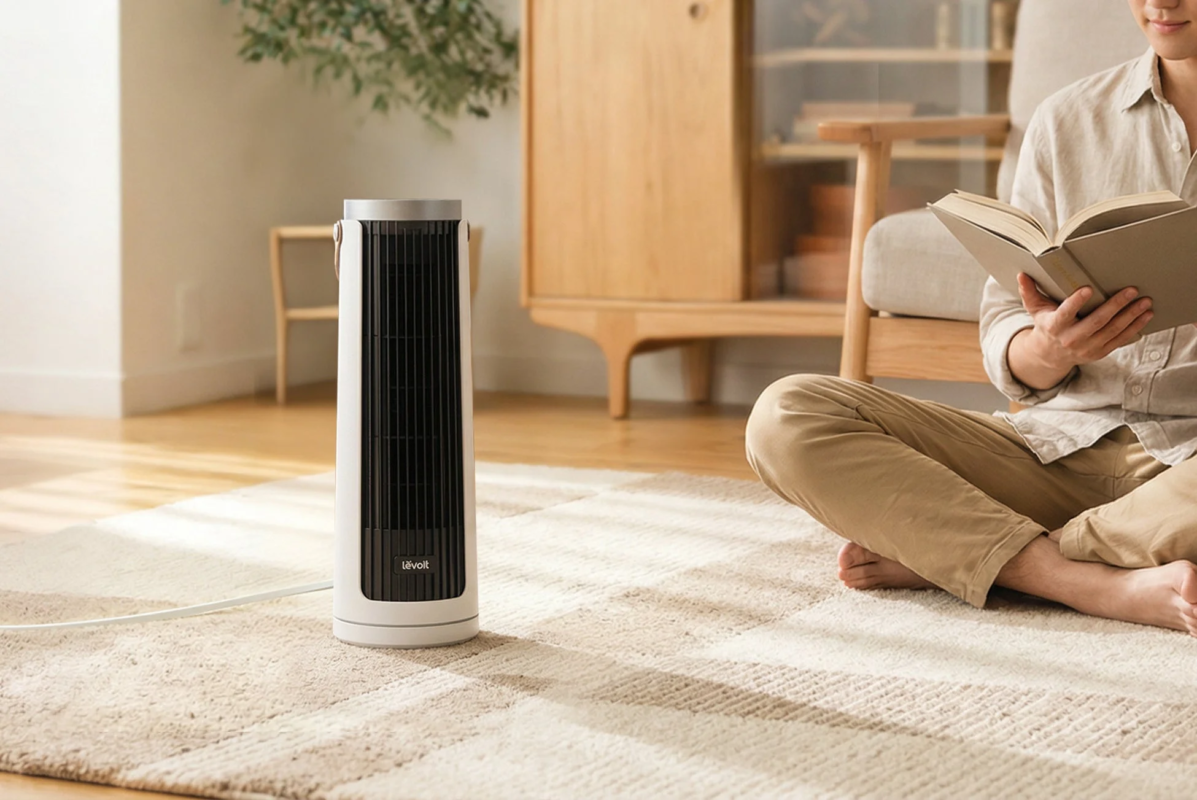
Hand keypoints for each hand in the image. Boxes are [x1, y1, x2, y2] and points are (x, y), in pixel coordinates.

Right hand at [1016, 273, 1153, 368]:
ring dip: (1131, 316)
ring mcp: (1087, 348)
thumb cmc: (1045, 325)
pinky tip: (1145, 315)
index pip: (1065, 313)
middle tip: (1131, 290)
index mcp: (1054, 326)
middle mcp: (1071, 339)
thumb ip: (1029, 292)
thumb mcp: (1034, 309)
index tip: (1088, 289)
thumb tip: (1021, 274)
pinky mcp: (1099, 352)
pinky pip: (1119, 340)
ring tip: (1145, 302)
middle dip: (1115, 306)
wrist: (1050, 355)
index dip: (1076, 302)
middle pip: (1096, 322)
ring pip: (1112, 331)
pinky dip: (1134, 328)